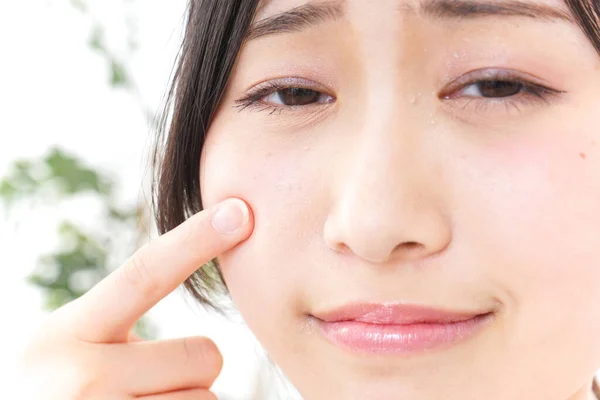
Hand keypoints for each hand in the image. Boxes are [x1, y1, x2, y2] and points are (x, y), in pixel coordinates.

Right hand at [15, 198, 253, 398]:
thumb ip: (123, 316)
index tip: (240, 212)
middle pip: (205, 356)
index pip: (144, 275)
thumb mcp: (75, 343)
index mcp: (69, 333)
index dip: (196, 241)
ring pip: (207, 399)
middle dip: (192, 369)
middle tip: (149, 383)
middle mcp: (83, 377)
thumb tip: (207, 316)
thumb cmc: (63, 390)